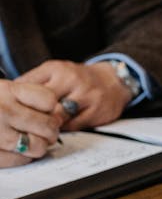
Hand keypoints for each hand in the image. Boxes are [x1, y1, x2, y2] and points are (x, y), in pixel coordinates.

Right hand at [0, 79, 61, 167]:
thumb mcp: (0, 89)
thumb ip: (25, 96)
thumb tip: (55, 112)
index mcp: (6, 91)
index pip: (48, 100)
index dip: (49, 107)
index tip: (44, 111)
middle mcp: (2, 111)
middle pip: (47, 125)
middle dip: (50, 130)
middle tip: (46, 131)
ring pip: (37, 146)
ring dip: (39, 146)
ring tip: (32, 141)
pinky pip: (19, 160)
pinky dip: (23, 157)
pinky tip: (17, 150)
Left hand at [15, 60, 131, 129]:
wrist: (114, 81)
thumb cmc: (80, 78)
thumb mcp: (56, 71)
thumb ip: (34, 81)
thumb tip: (11, 96)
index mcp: (57, 69)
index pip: (29, 87)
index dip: (19, 101)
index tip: (15, 108)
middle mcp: (73, 81)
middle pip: (43, 105)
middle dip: (34, 115)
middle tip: (29, 122)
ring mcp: (87, 96)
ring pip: (58, 117)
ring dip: (49, 124)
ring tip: (45, 126)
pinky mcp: (97, 112)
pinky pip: (73, 126)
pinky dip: (64, 129)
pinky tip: (62, 127)